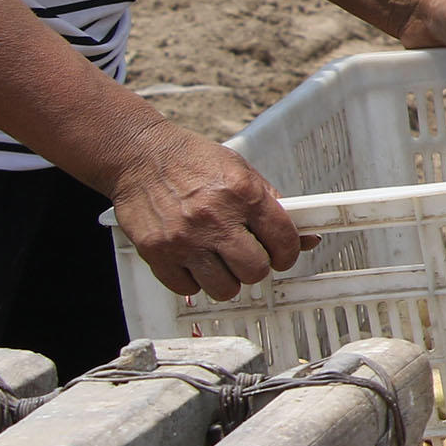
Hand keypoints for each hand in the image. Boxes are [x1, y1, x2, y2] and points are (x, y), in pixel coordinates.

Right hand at [115, 126, 307, 302]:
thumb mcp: (242, 171)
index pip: (283, 241)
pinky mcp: (157, 254)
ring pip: (223, 288)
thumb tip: (305, 238)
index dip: (288, 254)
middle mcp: (215, 219)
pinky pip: (187, 288)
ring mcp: (185, 240)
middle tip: (248, 257)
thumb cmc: (192, 161)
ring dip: (227, 280)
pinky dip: (194, 281)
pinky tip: (194, 261)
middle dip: (257, 268)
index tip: (282, 255)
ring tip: (220, 262)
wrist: (140, 156)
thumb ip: (273, 205)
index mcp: (243, 195)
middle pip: (255, 271)